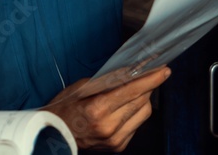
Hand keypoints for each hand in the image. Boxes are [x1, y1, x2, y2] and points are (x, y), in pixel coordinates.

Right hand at [43, 66, 169, 151]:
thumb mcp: (82, 87)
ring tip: (138, 89)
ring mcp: (115, 140)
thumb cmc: (64, 108)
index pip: (132, 91)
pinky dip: (135, 113)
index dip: (151, 79)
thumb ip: (107, 81)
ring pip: (143, 114)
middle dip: (149, 86)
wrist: (54, 135)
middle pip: (142, 101)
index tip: (164, 70)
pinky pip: (136, 125)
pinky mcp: (118, 146)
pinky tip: (126, 106)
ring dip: (144, 99)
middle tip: (152, 74)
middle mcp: (109, 127)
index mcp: (97, 110)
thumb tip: (130, 71)